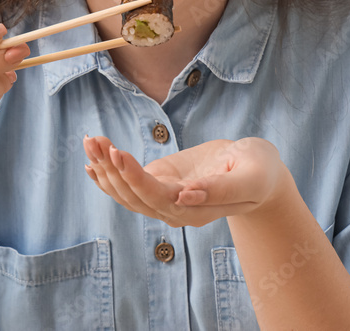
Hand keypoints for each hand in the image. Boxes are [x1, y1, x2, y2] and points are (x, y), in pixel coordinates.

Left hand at [83, 135, 290, 227]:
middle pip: (133, 196)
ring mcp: (165, 200)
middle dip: (111, 168)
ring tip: (90, 141)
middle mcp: (175, 211)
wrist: (259, 174)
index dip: (134, 177)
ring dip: (104, 168)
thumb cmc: (259, 172)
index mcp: (196, 211)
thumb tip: (184, 196)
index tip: (118, 152)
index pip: (156, 197)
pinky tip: (92, 159)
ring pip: (126, 192)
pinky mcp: (161, 185)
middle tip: (95, 140)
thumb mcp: (250, 177)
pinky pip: (129, 185)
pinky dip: (108, 173)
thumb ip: (221, 189)